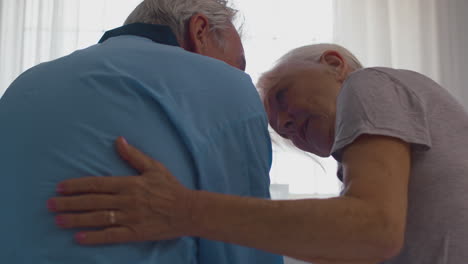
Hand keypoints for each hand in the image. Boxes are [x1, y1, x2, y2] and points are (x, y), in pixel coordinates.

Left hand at [48, 137, 194, 244]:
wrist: (188, 210)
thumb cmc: (171, 188)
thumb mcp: (154, 167)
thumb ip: (134, 155)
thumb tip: (118, 140)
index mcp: (129, 183)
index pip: (97, 184)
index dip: (77, 186)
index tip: (60, 188)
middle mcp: (127, 200)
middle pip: (92, 201)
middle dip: (69, 203)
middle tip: (50, 205)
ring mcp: (130, 218)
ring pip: (98, 218)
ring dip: (77, 220)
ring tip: (58, 221)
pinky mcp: (135, 233)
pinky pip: (111, 236)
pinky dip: (95, 238)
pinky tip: (79, 238)